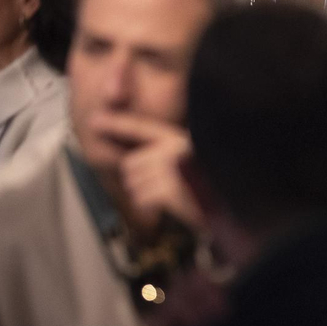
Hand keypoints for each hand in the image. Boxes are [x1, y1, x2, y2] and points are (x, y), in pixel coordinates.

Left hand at [89, 112, 202, 234]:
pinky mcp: (169, 189)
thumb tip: (130, 164)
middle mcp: (173, 150)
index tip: (94, 121)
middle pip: (130, 164)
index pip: (142, 128)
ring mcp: (171, 169)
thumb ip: (166, 155)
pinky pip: (141, 198)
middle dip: (139, 179)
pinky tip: (170, 204)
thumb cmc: (213, 186)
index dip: (117, 124)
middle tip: (163, 187)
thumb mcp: (191, 161)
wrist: (232, 204)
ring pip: (133, 183)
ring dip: (145, 193)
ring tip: (171, 196)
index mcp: (180, 140)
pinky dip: (151, 204)